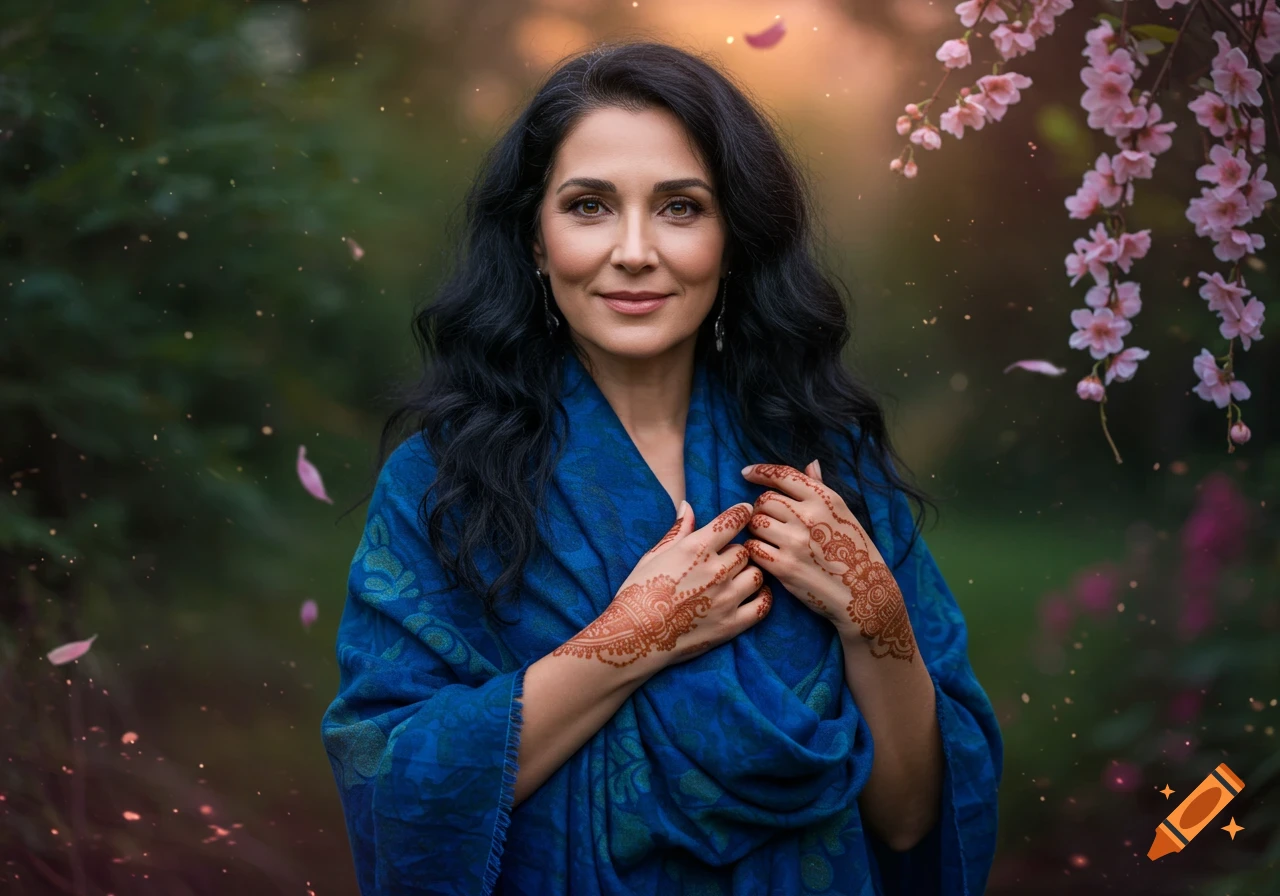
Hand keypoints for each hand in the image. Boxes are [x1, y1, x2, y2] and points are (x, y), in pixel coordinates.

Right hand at [553, 501, 772, 670]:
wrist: (634, 638)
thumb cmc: (637, 593)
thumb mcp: (653, 556)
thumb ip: (678, 531)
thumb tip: (688, 506)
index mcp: (695, 549)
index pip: (732, 520)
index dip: (742, 512)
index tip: (745, 511)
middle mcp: (715, 571)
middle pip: (744, 549)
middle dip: (736, 550)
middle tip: (724, 559)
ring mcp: (725, 599)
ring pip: (756, 574)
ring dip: (748, 573)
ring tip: (735, 578)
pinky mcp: (731, 625)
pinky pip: (762, 605)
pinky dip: (761, 597)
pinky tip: (750, 595)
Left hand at [741, 460, 916, 660]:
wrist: (864, 594)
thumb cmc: (855, 552)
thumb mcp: (843, 514)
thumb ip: (821, 488)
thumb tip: (810, 464)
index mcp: (824, 500)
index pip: (784, 476)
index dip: (761, 471)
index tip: (747, 472)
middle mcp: (809, 517)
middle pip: (765, 500)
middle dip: (762, 508)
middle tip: (770, 521)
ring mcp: (795, 542)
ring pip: (756, 523)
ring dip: (757, 530)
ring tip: (769, 539)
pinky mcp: (784, 567)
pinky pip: (754, 548)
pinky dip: (755, 550)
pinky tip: (765, 555)